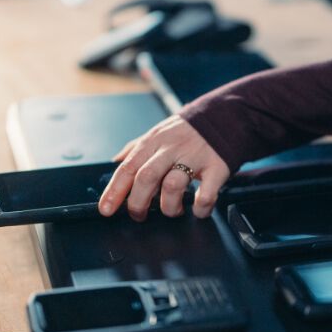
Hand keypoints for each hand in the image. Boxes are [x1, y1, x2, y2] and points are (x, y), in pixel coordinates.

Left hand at [98, 115, 229, 220]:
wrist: (225, 117)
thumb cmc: (188, 132)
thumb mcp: (158, 133)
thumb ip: (136, 148)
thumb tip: (115, 163)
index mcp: (153, 141)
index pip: (128, 167)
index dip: (114, 191)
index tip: (106, 210)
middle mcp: (172, 148)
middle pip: (146, 177)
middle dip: (138, 203)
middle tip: (139, 215)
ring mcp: (195, 158)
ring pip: (173, 186)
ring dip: (169, 207)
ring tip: (173, 211)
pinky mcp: (217, 167)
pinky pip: (207, 193)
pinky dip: (200, 208)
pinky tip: (197, 211)